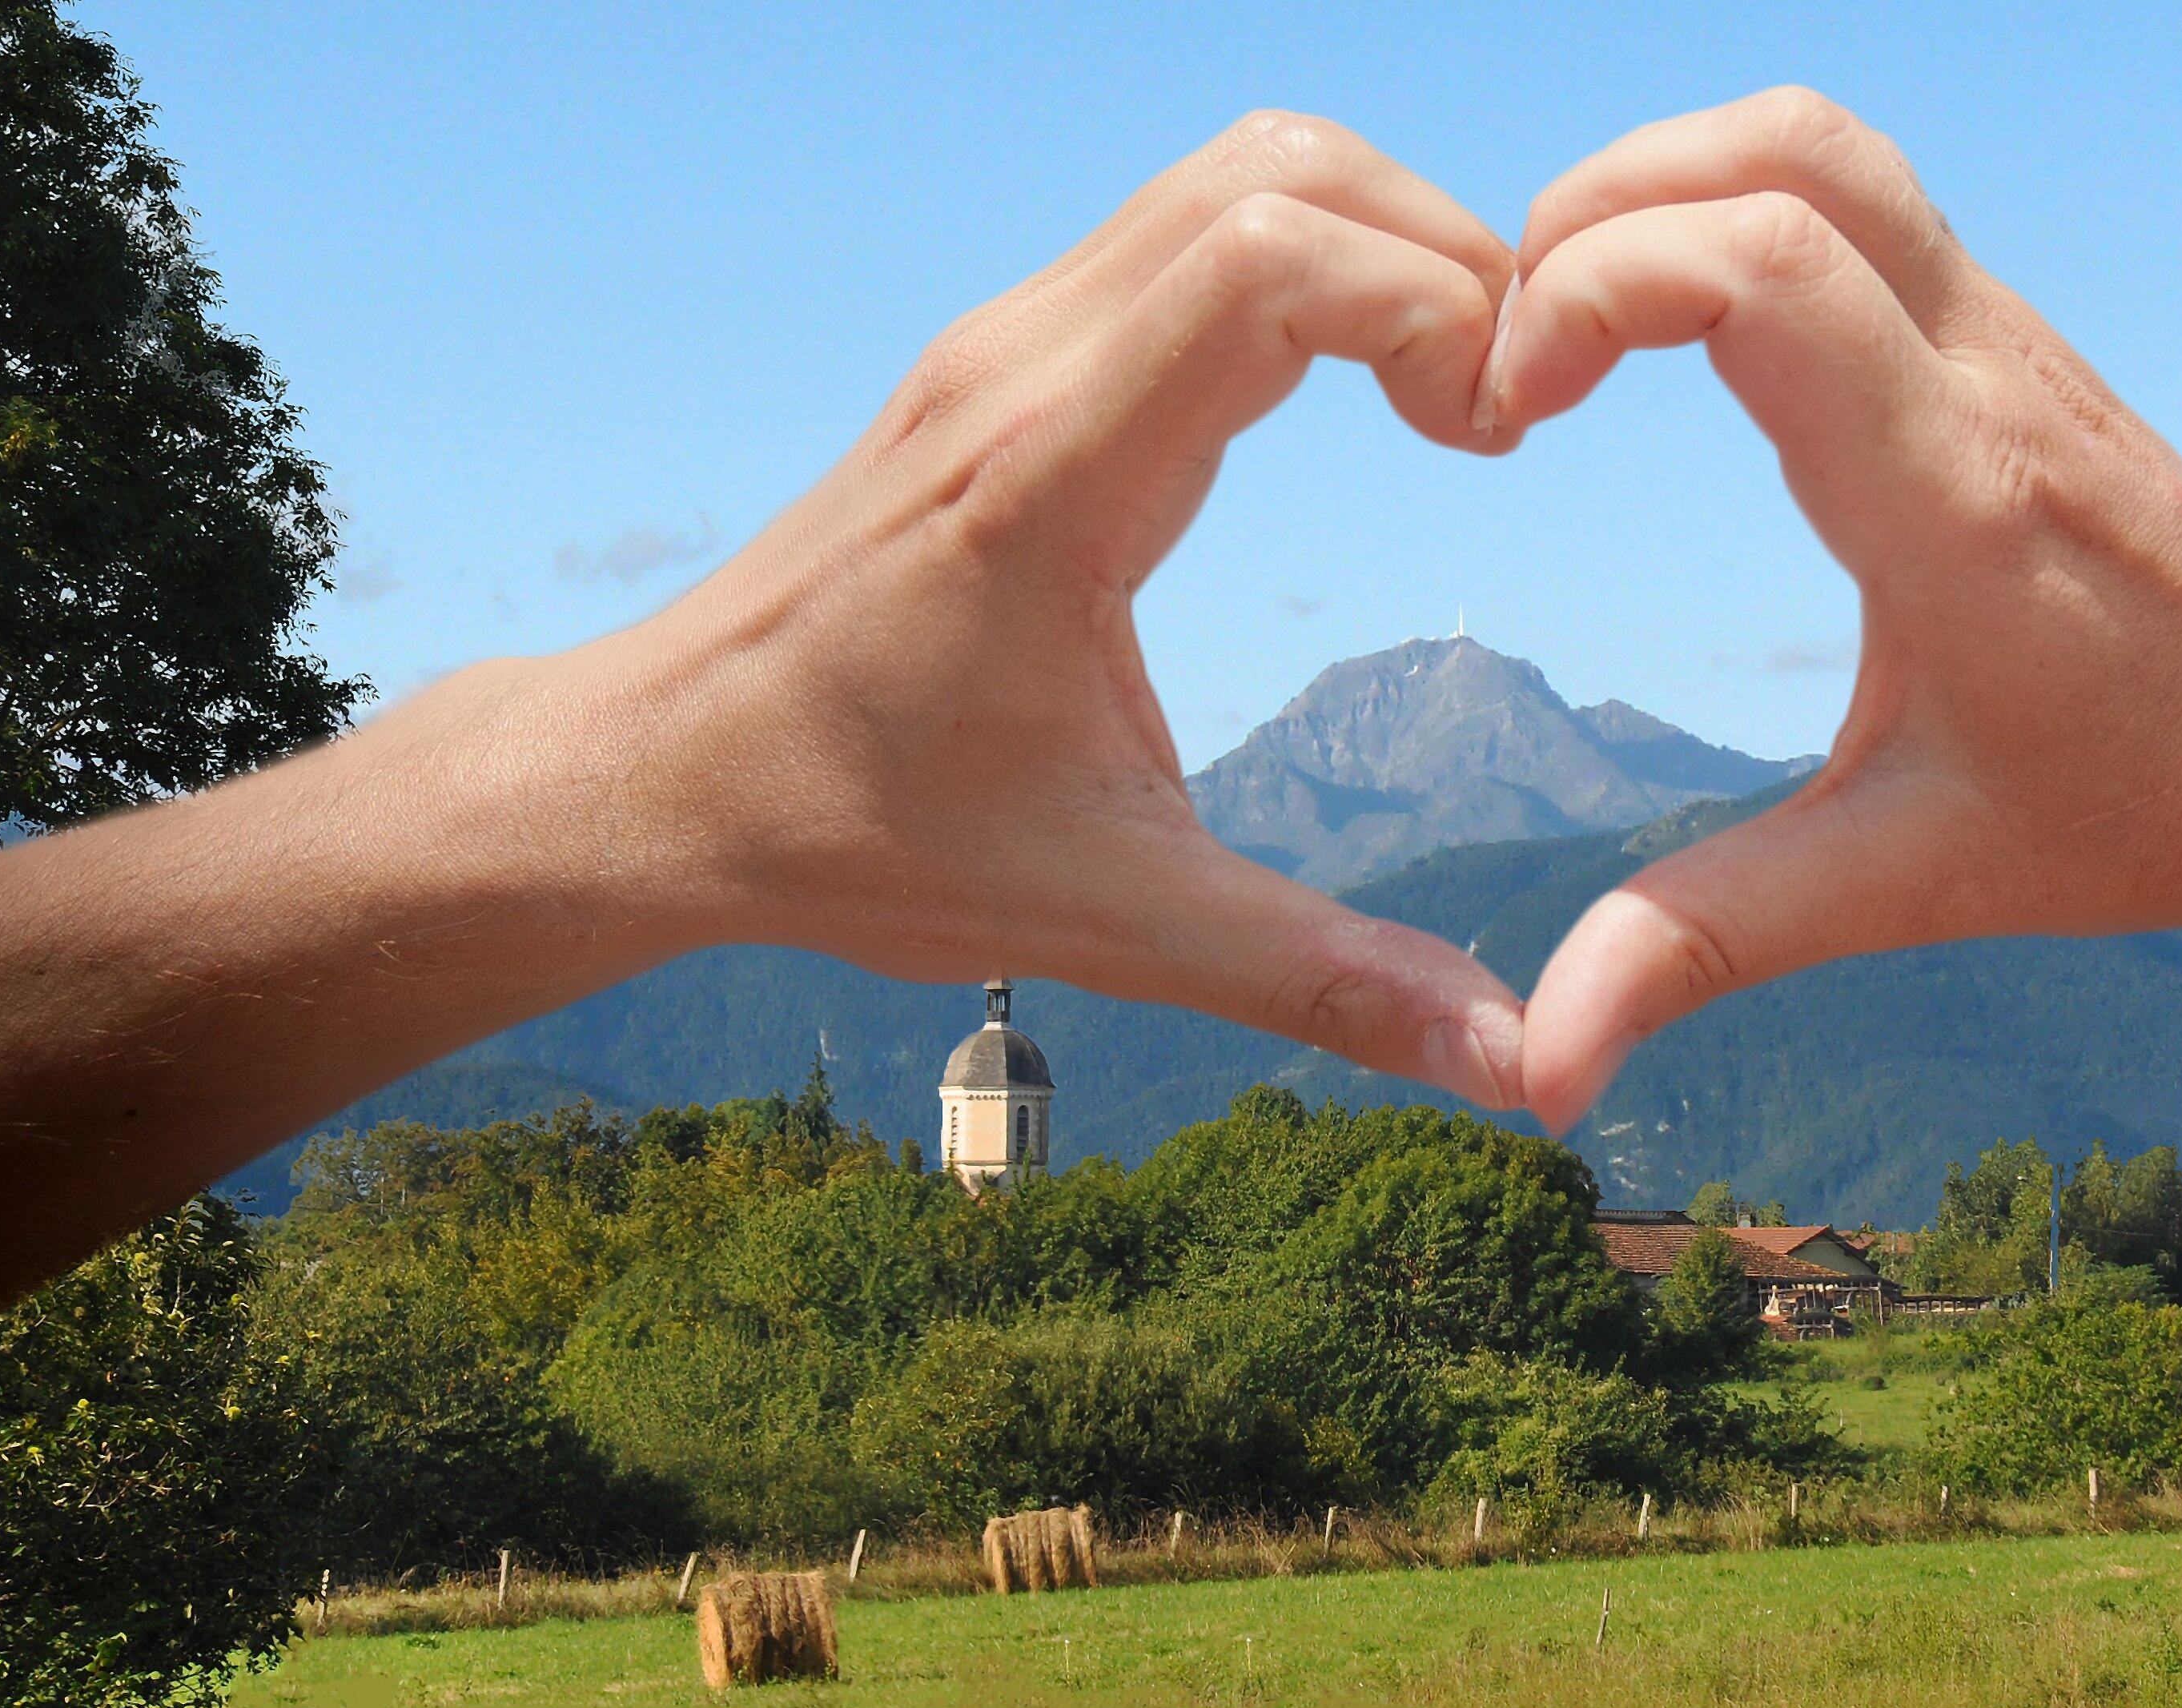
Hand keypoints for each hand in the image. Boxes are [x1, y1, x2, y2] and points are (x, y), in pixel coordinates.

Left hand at [0, 114, 1532, 1297]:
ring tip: (1444, 394)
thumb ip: (1322, 976)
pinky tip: (1343, 397)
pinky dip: (1302, 266)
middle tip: (1499, 406)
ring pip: (1232, 173)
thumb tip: (1517, 1064)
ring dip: (1373, 242)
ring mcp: (1006, 344)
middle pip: (1282, 169)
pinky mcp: (1004, 359)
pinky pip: (1183, 232)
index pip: (1281, 255)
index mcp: (1056, 476)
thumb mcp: (1112, 922)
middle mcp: (1026, 365)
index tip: (1493, 440)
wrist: (664, 777)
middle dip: (1443, 249)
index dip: (1439, 303)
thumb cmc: (861, 837)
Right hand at [1489, 89, 2181, 1130]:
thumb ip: (1701, 951)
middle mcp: (1983, 374)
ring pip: (1825, 140)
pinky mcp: (2009, 338)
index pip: (1758, 264)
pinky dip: (1731, 206)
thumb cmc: (2133, 812)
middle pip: (1782, 147)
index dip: (1589, 290)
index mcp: (1948, 494)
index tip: (1512, 415)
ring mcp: (2007, 336)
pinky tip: (1673, 329)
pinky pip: (1857, 195)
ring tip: (1571, 316)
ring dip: (1666, 182)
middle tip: (1513, 347)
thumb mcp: (1899, 883)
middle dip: (1596, 204)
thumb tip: (1532, 1075)